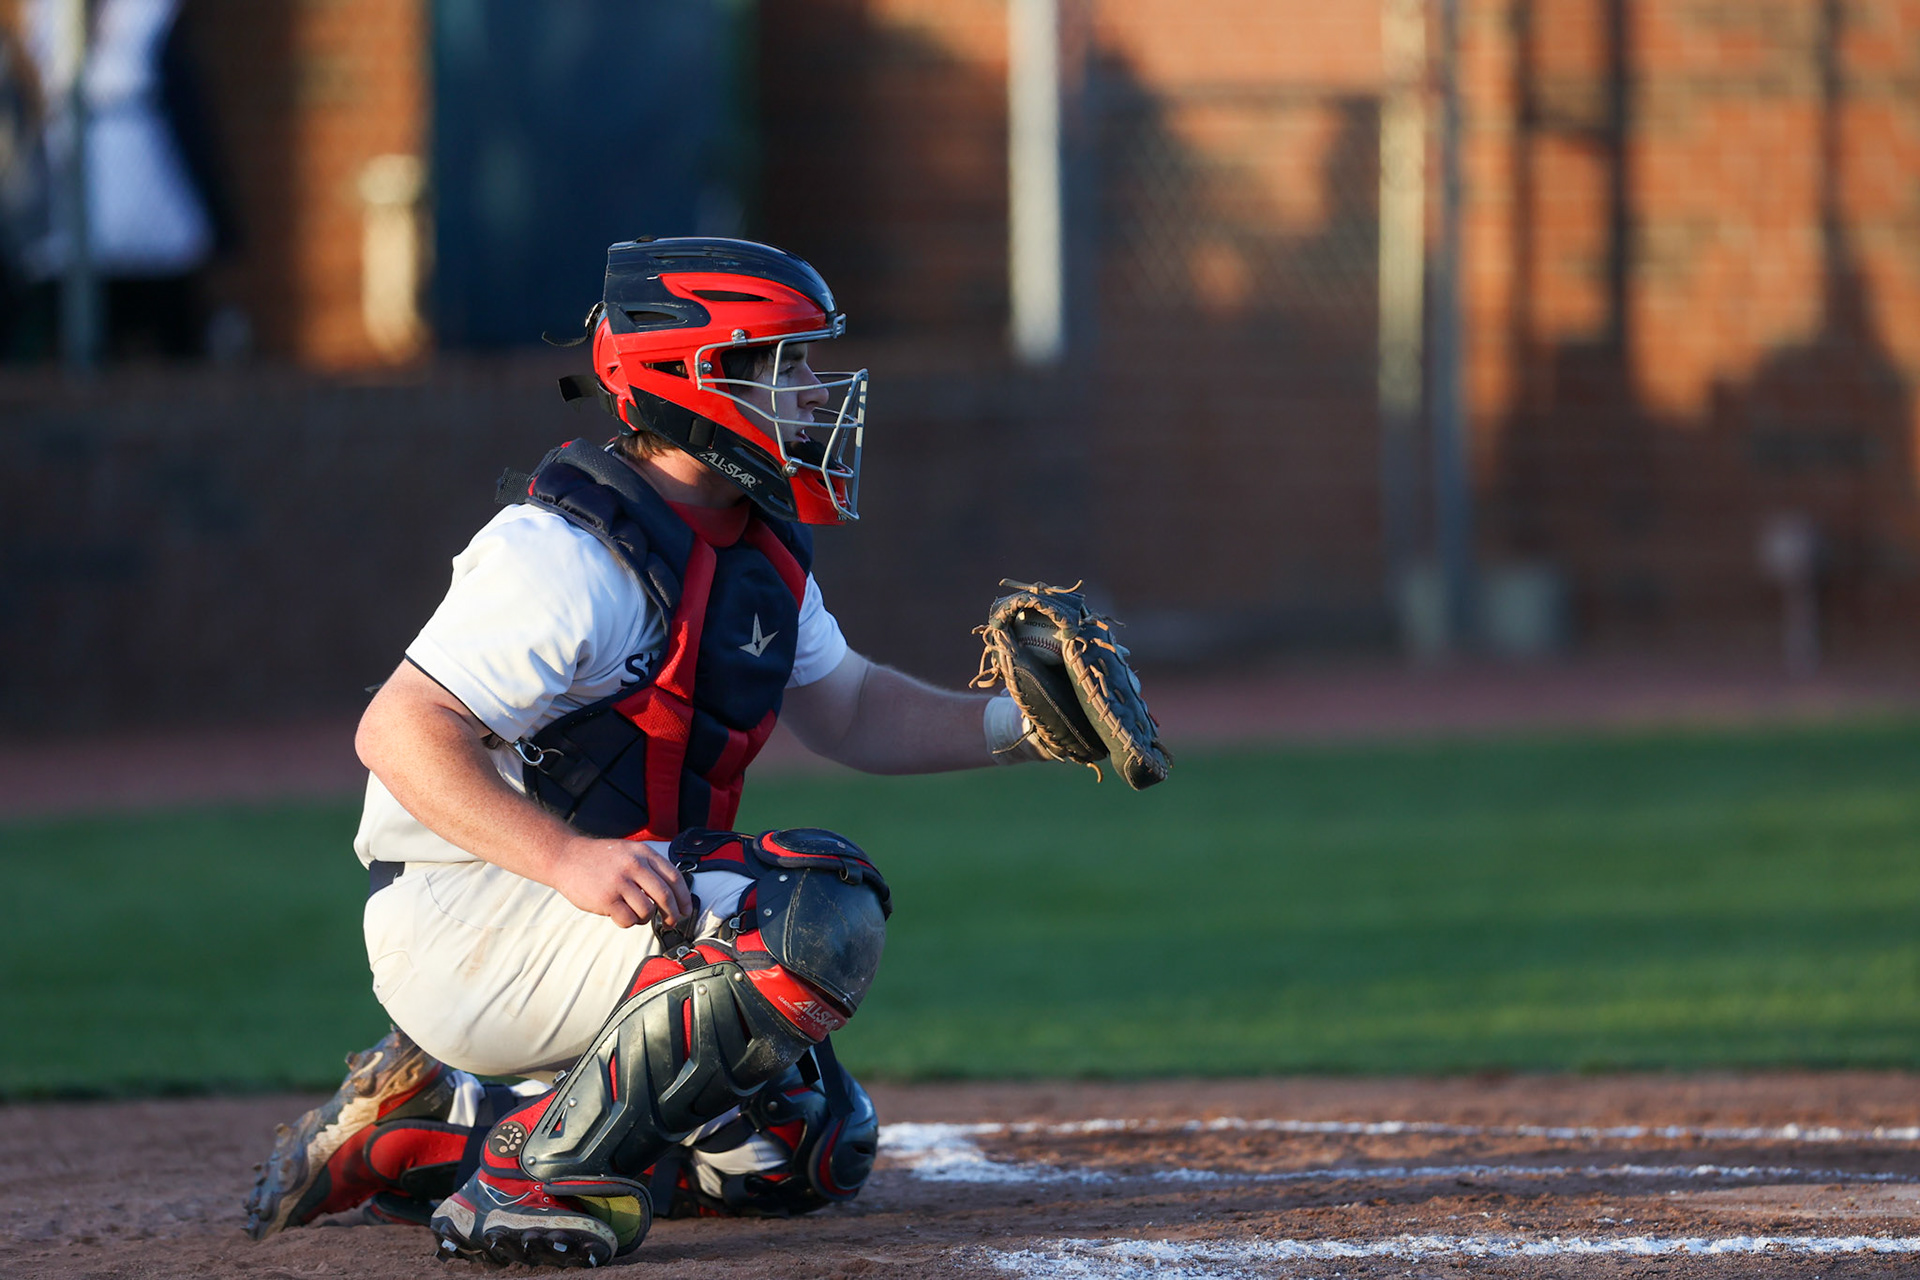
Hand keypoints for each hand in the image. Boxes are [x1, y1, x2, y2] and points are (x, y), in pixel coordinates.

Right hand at [549, 836, 693, 928]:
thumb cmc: (599, 858)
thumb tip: (672, 893)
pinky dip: (629, 922)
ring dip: (646, 919)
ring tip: (637, 915)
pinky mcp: (606, 899)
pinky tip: (622, 915)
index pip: (674, 877)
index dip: (684, 897)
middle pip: (665, 896)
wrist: (567, 857)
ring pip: (647, 911)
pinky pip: (628, 920)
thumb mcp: (628, 852)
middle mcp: (634, 866)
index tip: (686, 909)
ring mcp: (619, 882)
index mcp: (643, 853)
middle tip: (671, 921)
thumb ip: (649, 867)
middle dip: (672, 914)